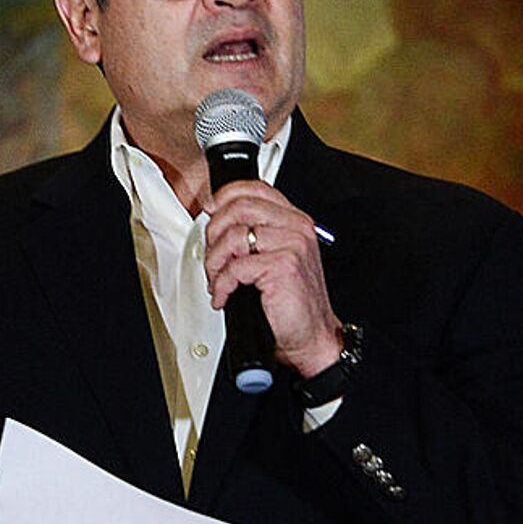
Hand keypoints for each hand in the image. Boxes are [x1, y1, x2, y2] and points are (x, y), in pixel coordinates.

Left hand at [200, 180, 341, 377]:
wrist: (312, 335)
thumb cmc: (292, 302)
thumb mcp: (276, 258)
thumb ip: (257, 235)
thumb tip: (218, 220)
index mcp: (295, 221)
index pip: (255, 189)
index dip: (225, 196)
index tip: (210, 211)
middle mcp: (296, 228)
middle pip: (239, 207)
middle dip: (215, 233)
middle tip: (213, 256)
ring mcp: (292, 245)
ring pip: (234, 236)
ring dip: (215, 262)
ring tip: (218, 279)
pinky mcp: (283, 266)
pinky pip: (236, 267)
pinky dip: (222, 285)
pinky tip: (225, 296)